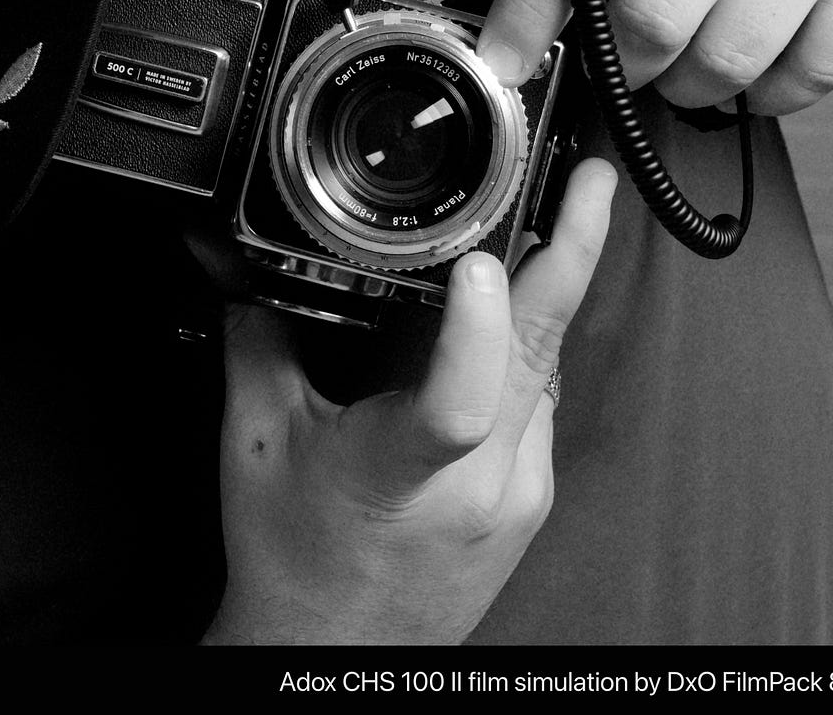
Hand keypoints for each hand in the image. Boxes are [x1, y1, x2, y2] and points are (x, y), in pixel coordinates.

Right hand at [202, 159, 615, 644]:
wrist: (335, 650)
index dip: (476, 328)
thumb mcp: (256, 441)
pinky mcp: (533, 498)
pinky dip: (531, 343)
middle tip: (590, 181)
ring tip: (565, 214)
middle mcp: (481, 485)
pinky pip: (545, 399)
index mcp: (403, 472)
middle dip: (573, 252)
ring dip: (555, 293)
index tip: (478, 258)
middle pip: (541, 354)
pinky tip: (512, 311)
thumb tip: (242, 269)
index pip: (458, 403)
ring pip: (553, 370)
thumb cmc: (295, 565)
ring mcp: (520, 492)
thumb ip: (254, 340)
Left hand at [477, 0, 832, 115]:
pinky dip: (768, 93)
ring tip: (683, 67)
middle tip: (622, 61)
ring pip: (723, 60)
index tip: (504, 59)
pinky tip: (755, 72)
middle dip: (620, 64)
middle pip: (649, 20)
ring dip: (688, 86)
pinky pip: (806, 73)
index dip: (525, 14)